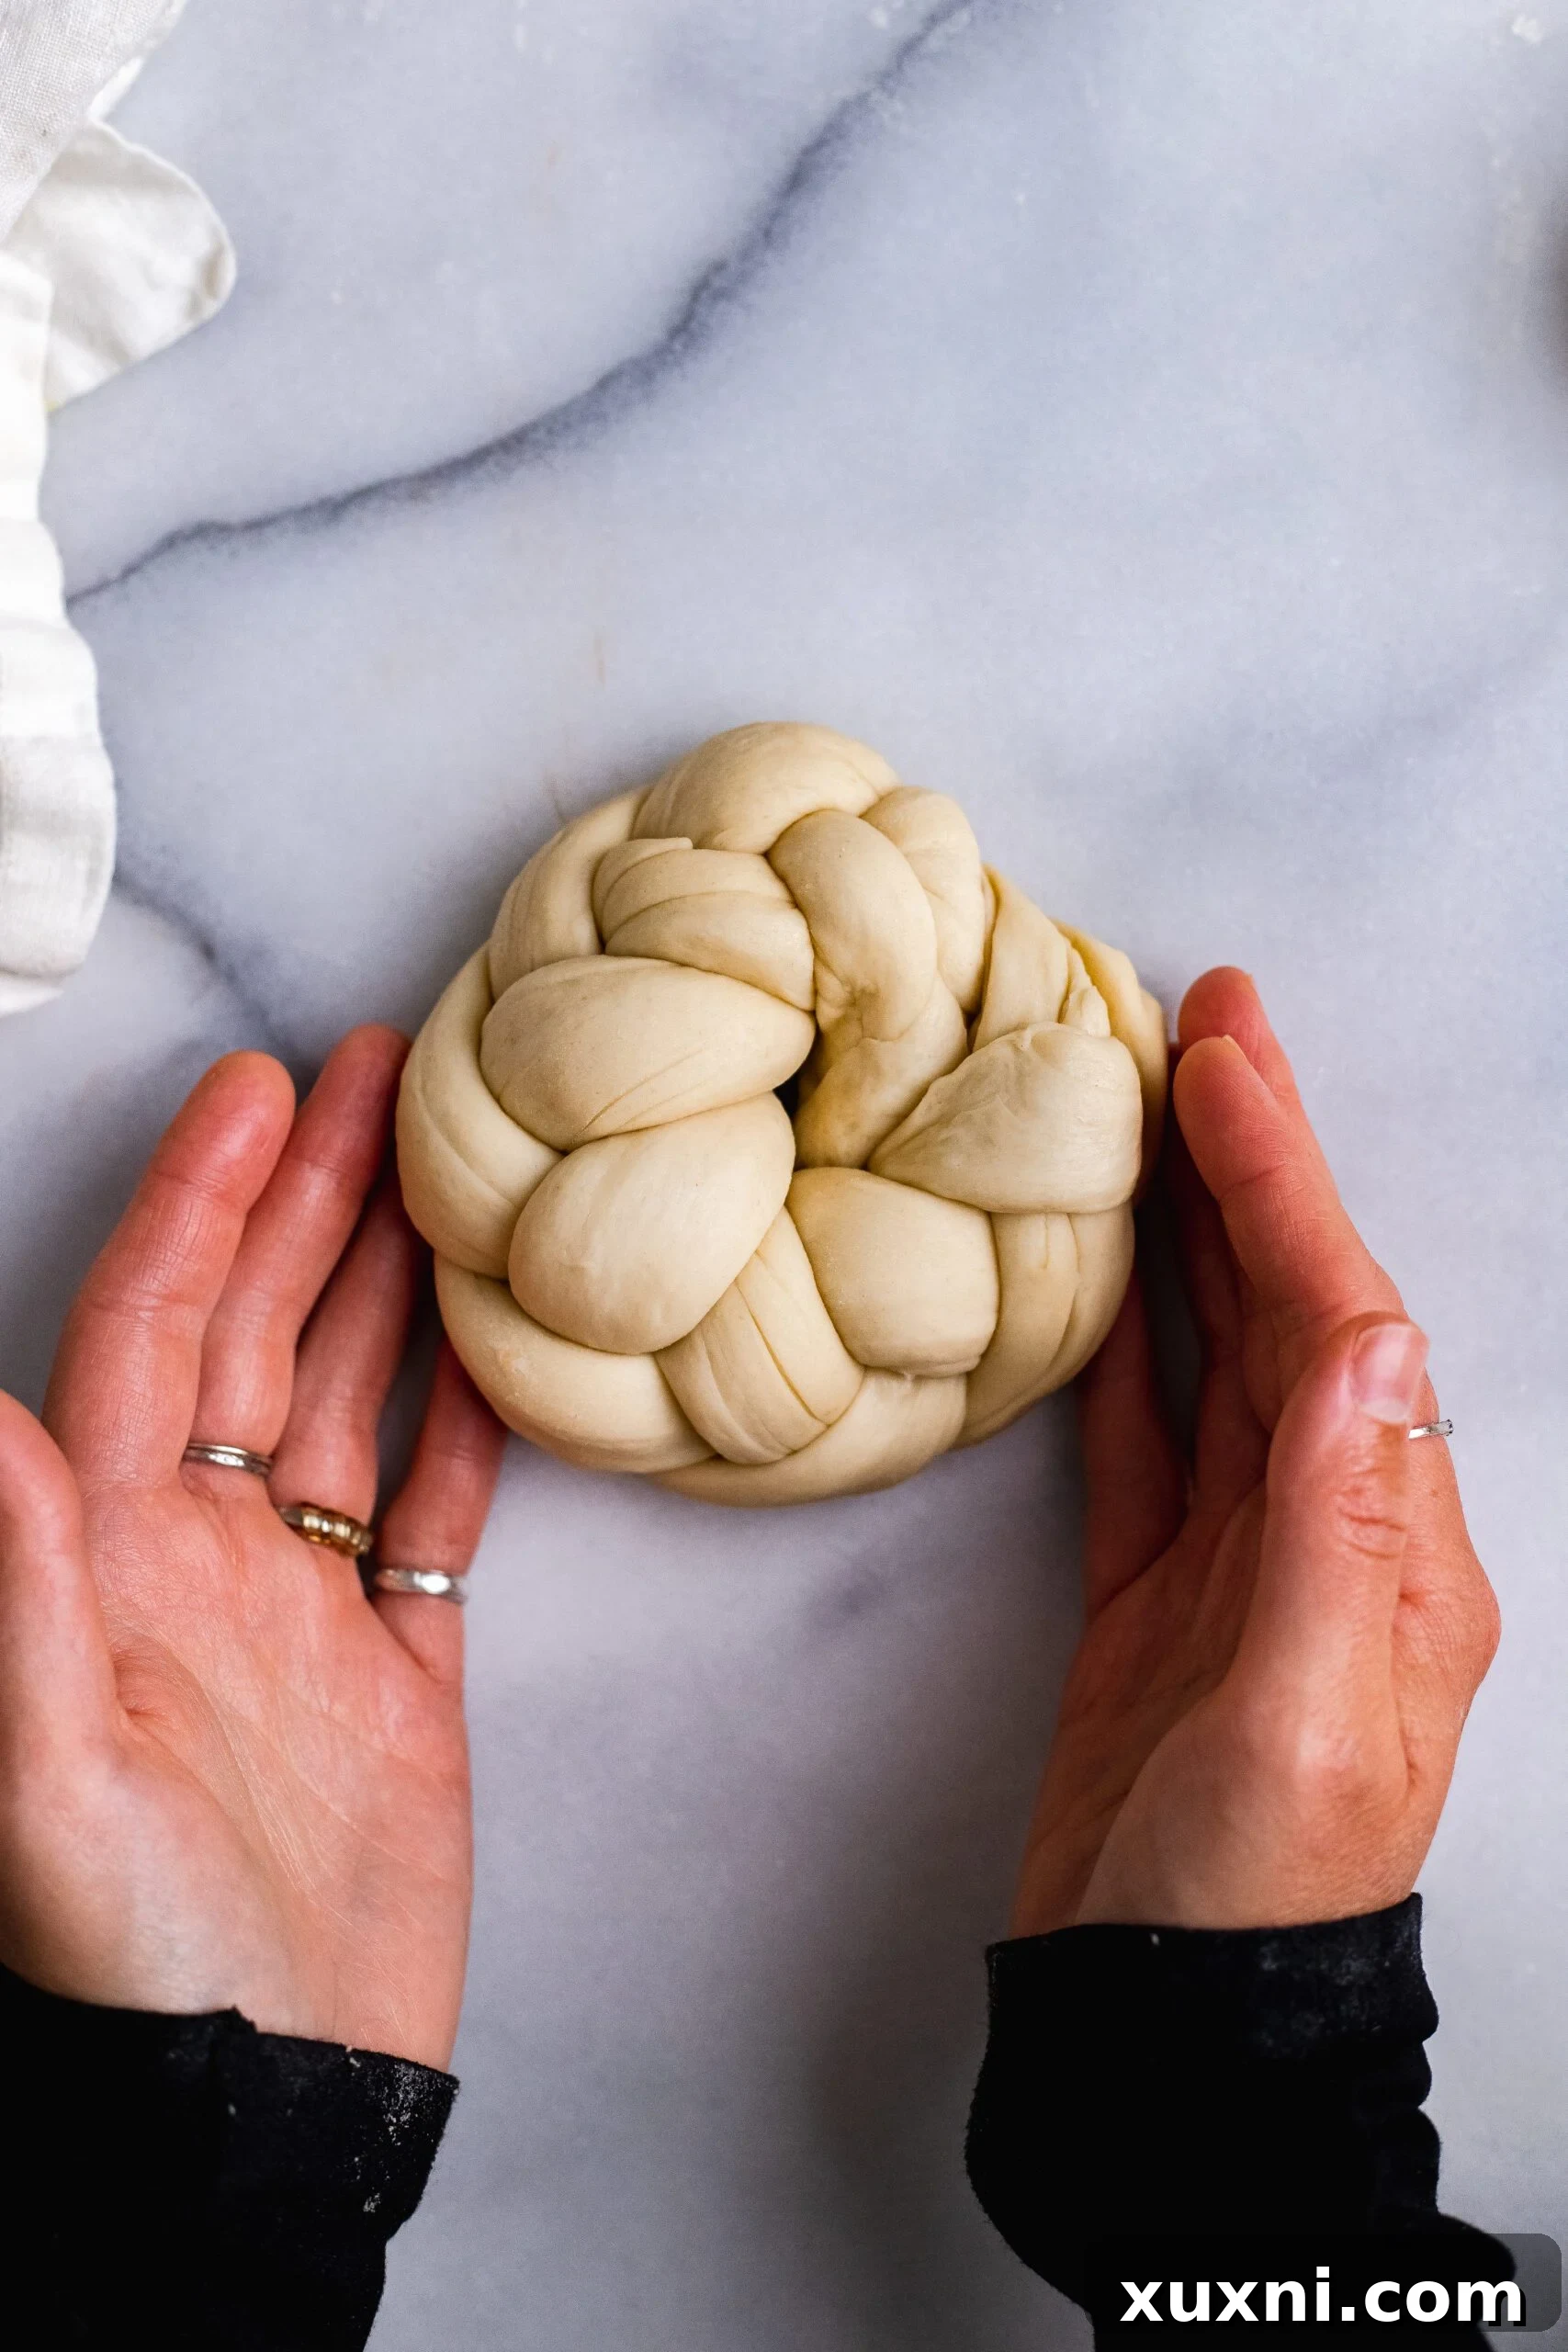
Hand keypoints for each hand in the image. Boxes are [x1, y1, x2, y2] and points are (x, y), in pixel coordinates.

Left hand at [0, 1030, 504, 2068]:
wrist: (278, 2102)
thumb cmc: (146, 1969)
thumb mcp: (53, 1784)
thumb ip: (19, 1590)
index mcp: (115, 1564)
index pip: (150, 1336)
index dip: (202, 1207)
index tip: (261, 1092)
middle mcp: (199, 1563)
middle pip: (256, 1334)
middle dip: (309, 1196)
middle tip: (379, 1072)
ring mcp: (299, 1611)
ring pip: (348, 1402)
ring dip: (390, 1282)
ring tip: (445, 1170)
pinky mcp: (392, 1674)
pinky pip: (434, 1516)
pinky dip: (469, 1428)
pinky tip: (498, 1353)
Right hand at [1014, 968, 1499, 1935]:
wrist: (1169, 2028)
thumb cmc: (1250, 1896)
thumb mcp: (1311, 1721)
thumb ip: (1335, 1529)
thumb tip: (1372, 1339)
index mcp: (1393, 1552)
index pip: (1340, 1321)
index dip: (1282, 1182)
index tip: (1224, 1061)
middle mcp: (1333, 1536)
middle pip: (1291, 1306)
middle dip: (1255, 1160)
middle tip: (1209, 1021)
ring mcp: (1241, 1566)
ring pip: (1219, 1357)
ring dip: (1196, 1229)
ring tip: (1156, 1110)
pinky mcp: (1158, 1602)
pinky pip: (1148, 1444)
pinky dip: (1130, 1349)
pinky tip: (1110, 1277)